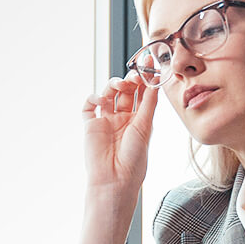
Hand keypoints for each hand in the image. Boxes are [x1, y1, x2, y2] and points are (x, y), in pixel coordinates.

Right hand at [82, 72, 158, 193]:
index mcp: (138, 120)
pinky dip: (94, 97)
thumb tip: (155, 81)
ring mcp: (106, 121)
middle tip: (135, 74)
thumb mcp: (145, 127)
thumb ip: (148, 103)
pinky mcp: (91, 125)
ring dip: (113, 85)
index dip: (144, 79)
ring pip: (107, 95)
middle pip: (125, 91)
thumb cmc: (134, 159)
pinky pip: (89, 106)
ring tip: (120, 84)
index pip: (141, 94)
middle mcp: (122, 119)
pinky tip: (101, 99)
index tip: (149, 64)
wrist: (115, 179)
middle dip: (130, 80)